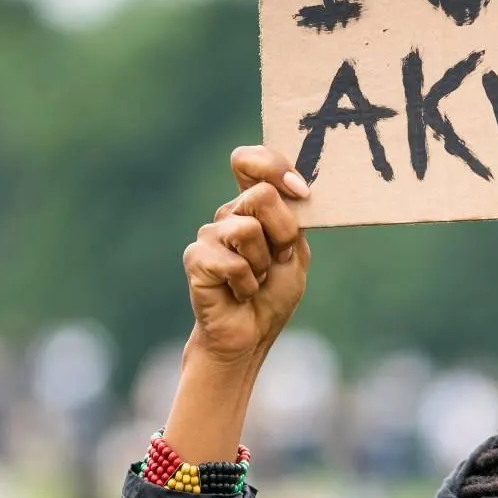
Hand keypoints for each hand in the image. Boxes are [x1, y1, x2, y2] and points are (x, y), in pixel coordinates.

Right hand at [182, 146, 311, 365]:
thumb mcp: (295, 253)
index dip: (273, 166)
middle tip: (278, 261)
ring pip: (249, 229)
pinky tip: (239, 293)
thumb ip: (294, 220)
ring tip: (255, 280)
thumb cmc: (272, 295)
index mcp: (252, 207)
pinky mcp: (196, 259)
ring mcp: (209, 235)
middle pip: (262, 195)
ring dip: (264, 264)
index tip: (301, 191)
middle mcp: (228, 214)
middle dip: (284, 233)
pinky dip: (247, 285)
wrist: (250, 336)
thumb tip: (295, 189)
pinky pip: (234, 262)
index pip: (249, 161)